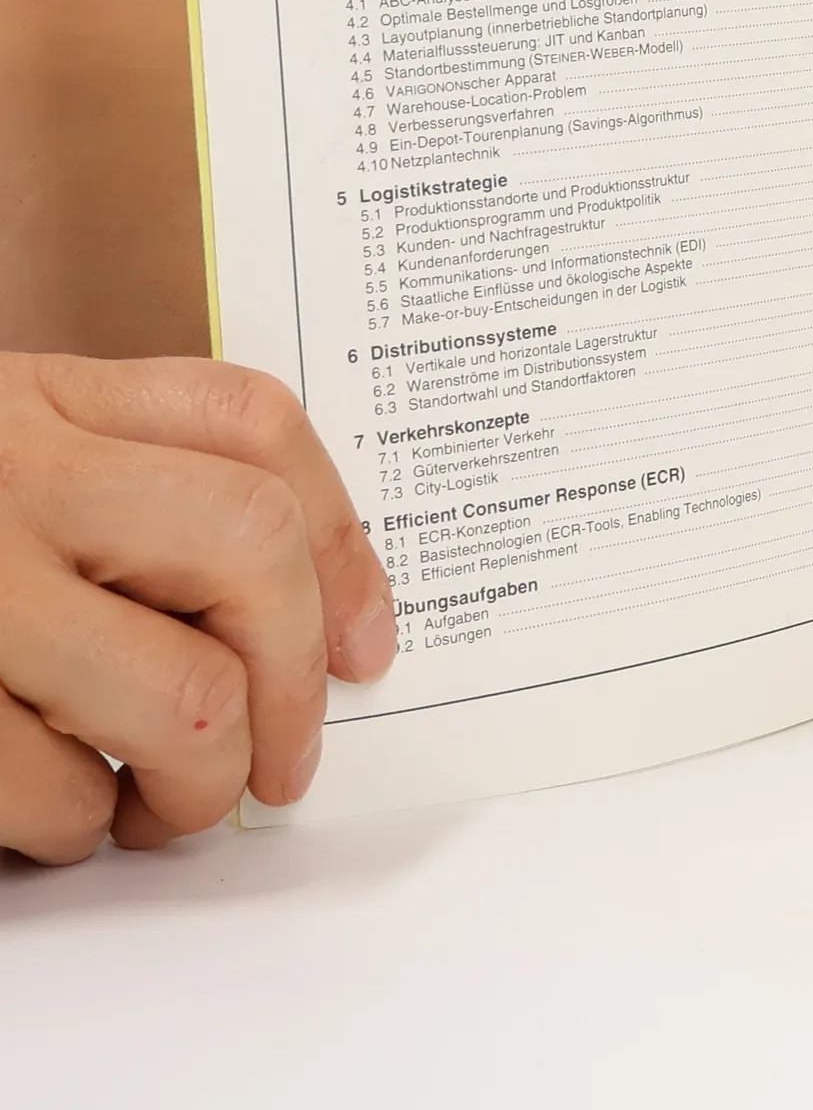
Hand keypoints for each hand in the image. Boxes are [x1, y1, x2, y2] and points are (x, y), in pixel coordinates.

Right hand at [0, 353, 392, 862]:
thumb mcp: (9, 451)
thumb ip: (137, 484)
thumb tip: (323, 615)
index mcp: (44, 397)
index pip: (249, 423)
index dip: (341, 540)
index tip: (366, 642)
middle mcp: (7, 470)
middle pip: (244, 545)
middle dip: (293, 676)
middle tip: (283, 757)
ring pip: (175, 693)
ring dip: (199, 783)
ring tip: (171, 803)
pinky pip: (45, 790)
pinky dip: (75, 826)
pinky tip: (62, 812)